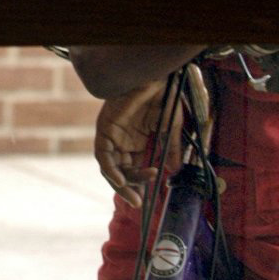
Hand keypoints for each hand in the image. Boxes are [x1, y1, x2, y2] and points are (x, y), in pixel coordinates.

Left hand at [93, 83, 181, 208]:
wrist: (156, 77)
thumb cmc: (163, 97)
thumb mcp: (170, 129)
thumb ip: (169, 150)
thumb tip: (175, 171)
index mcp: (135, 142)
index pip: (132, 168)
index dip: (139, 182)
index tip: (149, 195)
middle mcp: (121, 141)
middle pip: (119, 171)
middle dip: (128, 189)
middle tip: (138, 202)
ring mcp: (112, 135)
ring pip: (110, 167)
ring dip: (119, 183)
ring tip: (133, 195)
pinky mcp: (104, 128)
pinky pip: (103, 154)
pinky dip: (110, 169)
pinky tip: (120, 179)